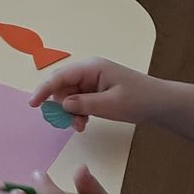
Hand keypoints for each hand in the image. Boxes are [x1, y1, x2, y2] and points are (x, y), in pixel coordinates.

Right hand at [30, 56, 162, 127]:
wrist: (161, 103)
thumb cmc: (139, 100)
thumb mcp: (111, 104)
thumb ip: (84, 104)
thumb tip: (62, 104)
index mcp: (92, 67)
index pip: (60, 77)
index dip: (44, 90)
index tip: (33, 104)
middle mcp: (88, 71)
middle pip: (61, 86)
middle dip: (60, 105)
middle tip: (70, 123)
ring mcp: (91, 80)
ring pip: (67, 96)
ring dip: (69, 112)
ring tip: (81, 126)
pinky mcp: (94, 90)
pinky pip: (76, 100)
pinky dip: (76, 112)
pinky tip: (84, 122)